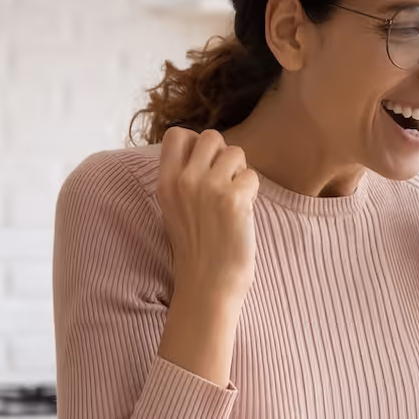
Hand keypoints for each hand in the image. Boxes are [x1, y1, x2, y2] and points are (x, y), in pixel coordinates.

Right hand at [158, 128, 259, 305]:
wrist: (208, 285)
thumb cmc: (197, 248)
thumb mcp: (175, 209)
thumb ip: (184, 178)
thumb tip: (207, 147)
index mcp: (165, 183)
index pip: (177, 134)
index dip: (196, 143)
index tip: (205, 165)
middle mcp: (184, 181)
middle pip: (211, 136)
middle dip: (223, 155)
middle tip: (225, 183)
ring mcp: (208, 187)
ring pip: (236, 152)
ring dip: (241, 173)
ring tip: (234, 199)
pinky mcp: (233, 199)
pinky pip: (252, 176)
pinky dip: (252, 192)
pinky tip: (242, 213)